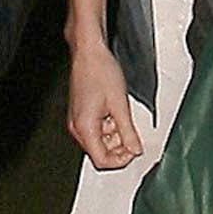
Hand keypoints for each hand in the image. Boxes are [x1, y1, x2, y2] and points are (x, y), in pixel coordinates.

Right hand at [66, 39, 142, 168]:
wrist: (88, 53)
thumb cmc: (100, 72)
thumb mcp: (120, 105)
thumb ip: (128, 131)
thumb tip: (136, 149)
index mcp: (85, 127)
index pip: (102, 160)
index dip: (120, 160)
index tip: (134, 152)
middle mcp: (77, 127)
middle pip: (99, 153)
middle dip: (118, 147)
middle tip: (133, 136)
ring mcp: (77, 120)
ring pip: (98, 141)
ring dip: (115, 136)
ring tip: (123, 117)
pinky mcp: (80, 113)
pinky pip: (95, 129)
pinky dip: (108, 126)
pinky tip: (115, 111)